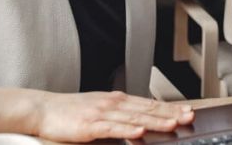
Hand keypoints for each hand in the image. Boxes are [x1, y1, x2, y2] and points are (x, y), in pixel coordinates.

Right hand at [27, 90, 193, 141]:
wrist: (42, 108)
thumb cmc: (68, 112)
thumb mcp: (98, 109)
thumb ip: (119, 114)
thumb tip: (140, 120)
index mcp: (116, 100)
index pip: (148, 104)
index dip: (169, 107)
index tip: (187, 111)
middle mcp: (112, 104)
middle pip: (146, 109)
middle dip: (170, 112)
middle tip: (190, 116)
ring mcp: (101, 113)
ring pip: (134, 117)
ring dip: (155, 120)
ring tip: (173, 123)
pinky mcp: (89, 125)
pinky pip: (112, 128)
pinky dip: (127, 129)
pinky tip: (139, 131)